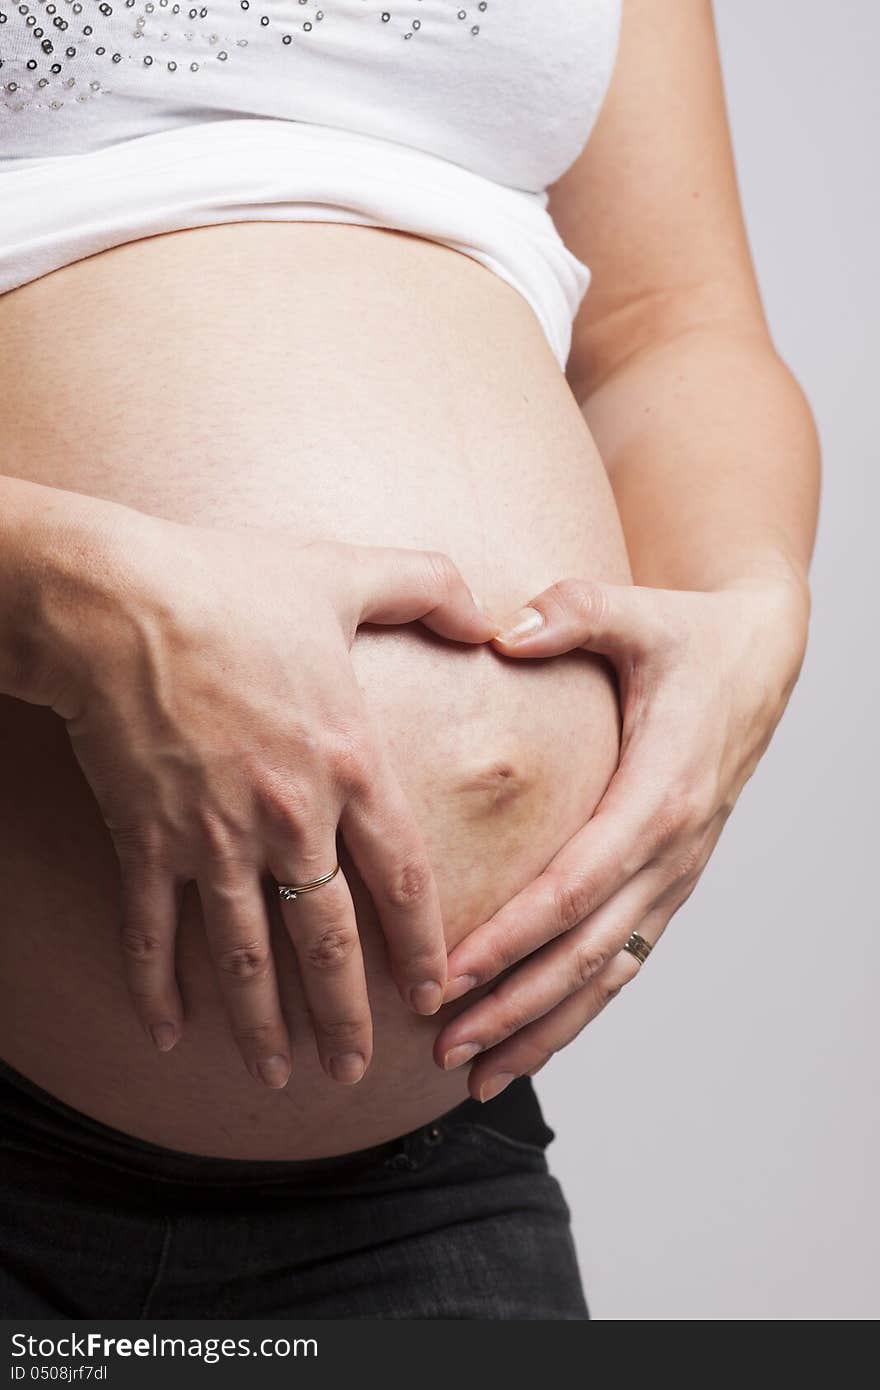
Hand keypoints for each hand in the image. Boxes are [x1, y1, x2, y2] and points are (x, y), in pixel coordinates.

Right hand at [37, 503, 495, 1088]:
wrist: (115, 601)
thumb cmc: (230, 585)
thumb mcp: (347, 572)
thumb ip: (430, 588)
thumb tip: (488, 616)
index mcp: (349, 763)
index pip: (402, 879)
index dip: (420, 946)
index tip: (432, 996)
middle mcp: (290, 818)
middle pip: (327, 941)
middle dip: (343, 1016)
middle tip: (355, 1072)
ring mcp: (213, 838)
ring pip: (244, 956)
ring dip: (261, 1024)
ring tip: (276, 1077)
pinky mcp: (146, 839)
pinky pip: (151, 931)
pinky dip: (157, 986)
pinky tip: (169, 1033)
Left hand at [435, 571, 809, 1100]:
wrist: (761, 661)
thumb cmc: (690, 637)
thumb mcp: (638, 612)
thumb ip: (573, 612)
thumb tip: (503, 631)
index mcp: (658, 794)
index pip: (576, 885)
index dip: (513, 936)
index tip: (451, 973)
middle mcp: (671, 851)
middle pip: (586, 951)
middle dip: (513, 1004)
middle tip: (442, 1045)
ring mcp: (675, 876)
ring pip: (607, 974)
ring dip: (541, 1026)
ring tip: (474, 1071)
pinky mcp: (669, 883)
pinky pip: (623, 961)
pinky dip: (576, 1009)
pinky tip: (528, 1043)